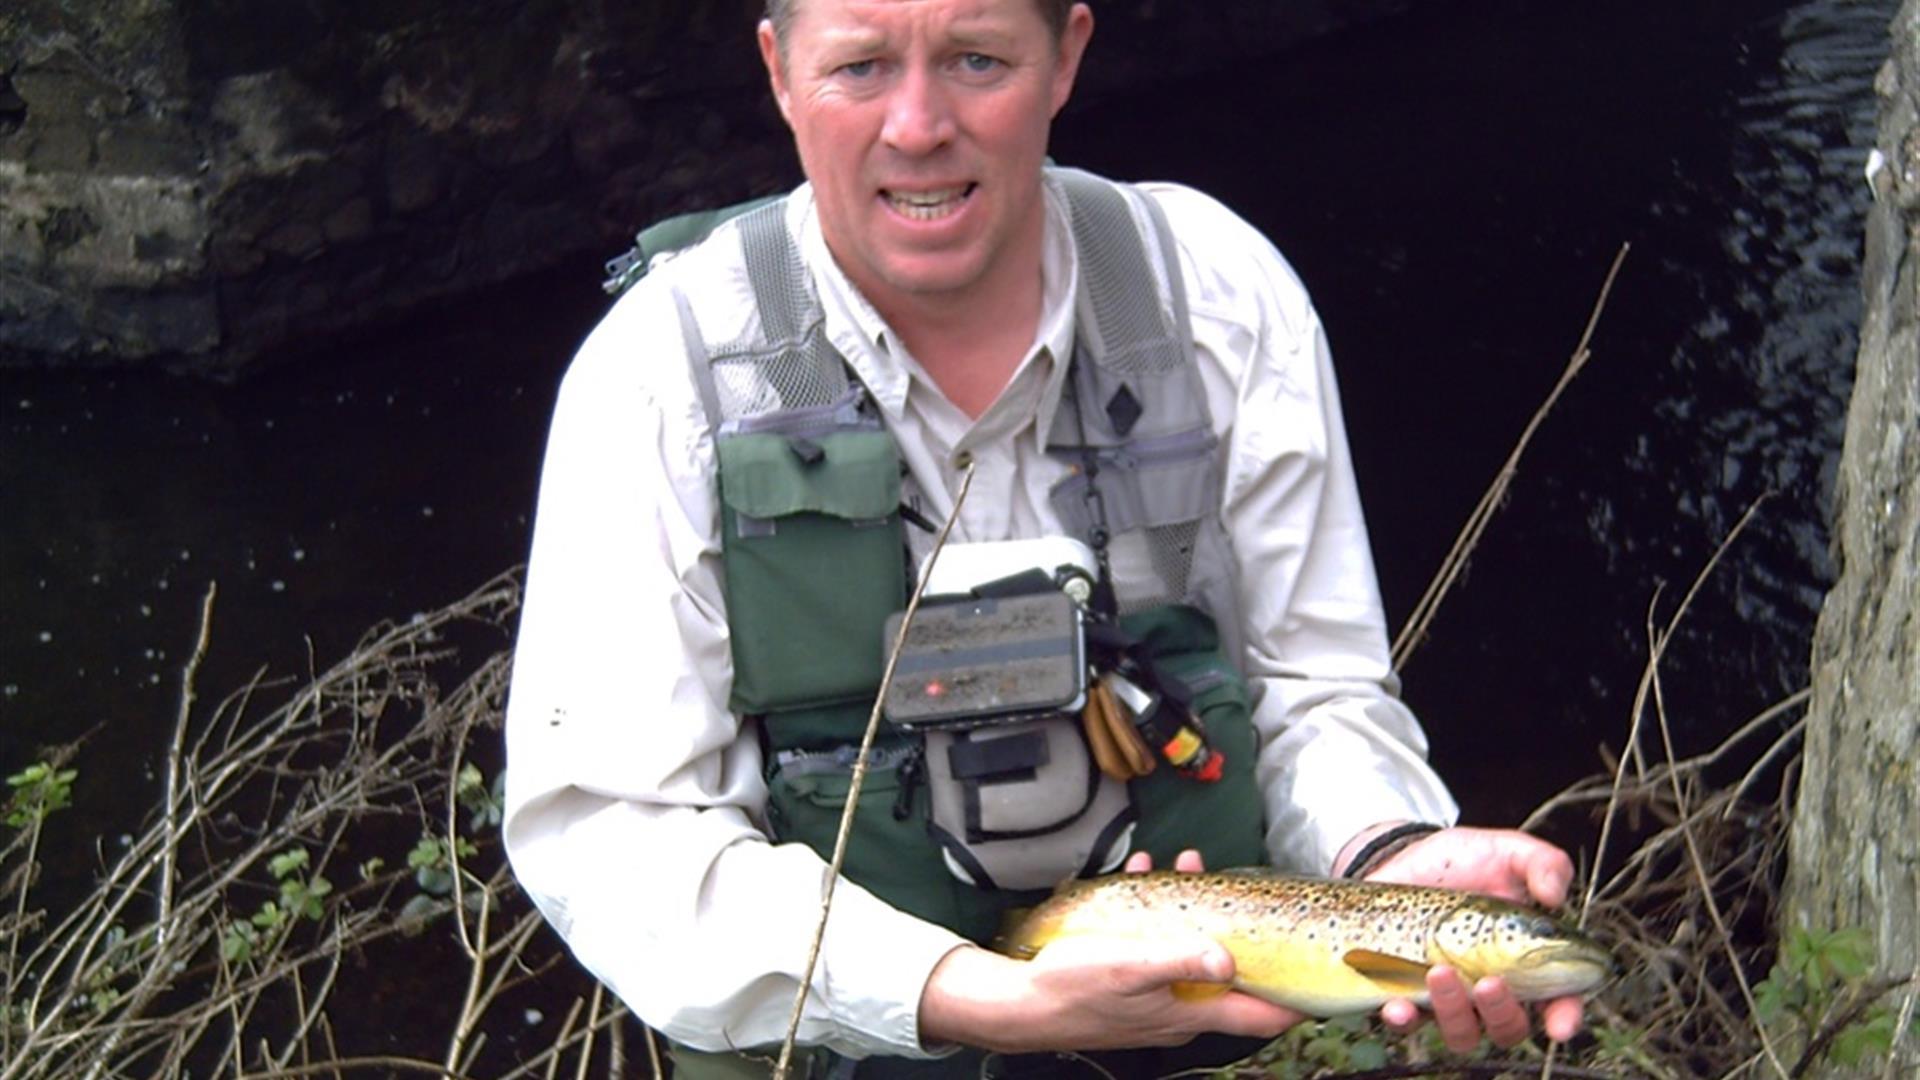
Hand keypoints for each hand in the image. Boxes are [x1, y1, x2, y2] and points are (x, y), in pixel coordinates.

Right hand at [919, 848, 1300, 1051]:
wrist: (1016, 1004)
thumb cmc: (1070, 988)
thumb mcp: (1129, 966)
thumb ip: (1179, 959)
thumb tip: (1226, 956)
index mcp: (1188, 1013)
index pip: (1258, 1016)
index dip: (1294, 1000)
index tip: (1321, 976)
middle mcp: (1178, 1012)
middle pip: (1229, 976)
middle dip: (1240, 932)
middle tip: (1243, 893)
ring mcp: (1154, 1000)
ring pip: (1192, 955)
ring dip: (1194, 912)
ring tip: (1184, 866)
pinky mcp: (1129, 986)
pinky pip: (1157, 949)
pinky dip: (1158, 917)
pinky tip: (1142, 879)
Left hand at [1360, 826, 1585, 1048]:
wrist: (1404, 858)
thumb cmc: (1465, 861)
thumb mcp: (1507, 852)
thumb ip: (1541, 864)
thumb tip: (1554, 895)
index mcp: (1527, 961)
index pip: (1557, 1002)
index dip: (1563, 1017)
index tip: (1559, 1024)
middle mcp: (1491, 987)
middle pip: (1508, 1027)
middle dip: (1501, 1013)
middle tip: (1489, 982)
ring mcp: (1449, 996)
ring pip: (1461, 1032)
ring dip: (1453, 1012)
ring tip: (1439, 971)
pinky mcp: (1406, 992)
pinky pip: (1408, 1023)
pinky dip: (1404, 1019)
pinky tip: (1397, 1004)